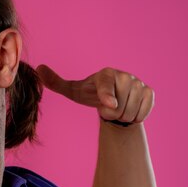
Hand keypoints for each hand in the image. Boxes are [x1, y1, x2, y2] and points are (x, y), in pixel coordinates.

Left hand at [36, 64, 153, 123]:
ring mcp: (139, 83)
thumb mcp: (72, 91)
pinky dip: (135, 117)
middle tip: (107, 107)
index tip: (109, 103)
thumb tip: (37, 69)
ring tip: (116, 108)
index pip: (107, 85)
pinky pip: (143, 113)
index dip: (107, 95)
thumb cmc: (90, 93)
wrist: (113, 100)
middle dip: (111, 114)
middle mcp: (124, 76)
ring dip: (122, 117)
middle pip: (118, 107)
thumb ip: (56, 82)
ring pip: (130, 112)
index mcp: (105, 74)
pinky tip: (129, 110)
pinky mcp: (149, 93)